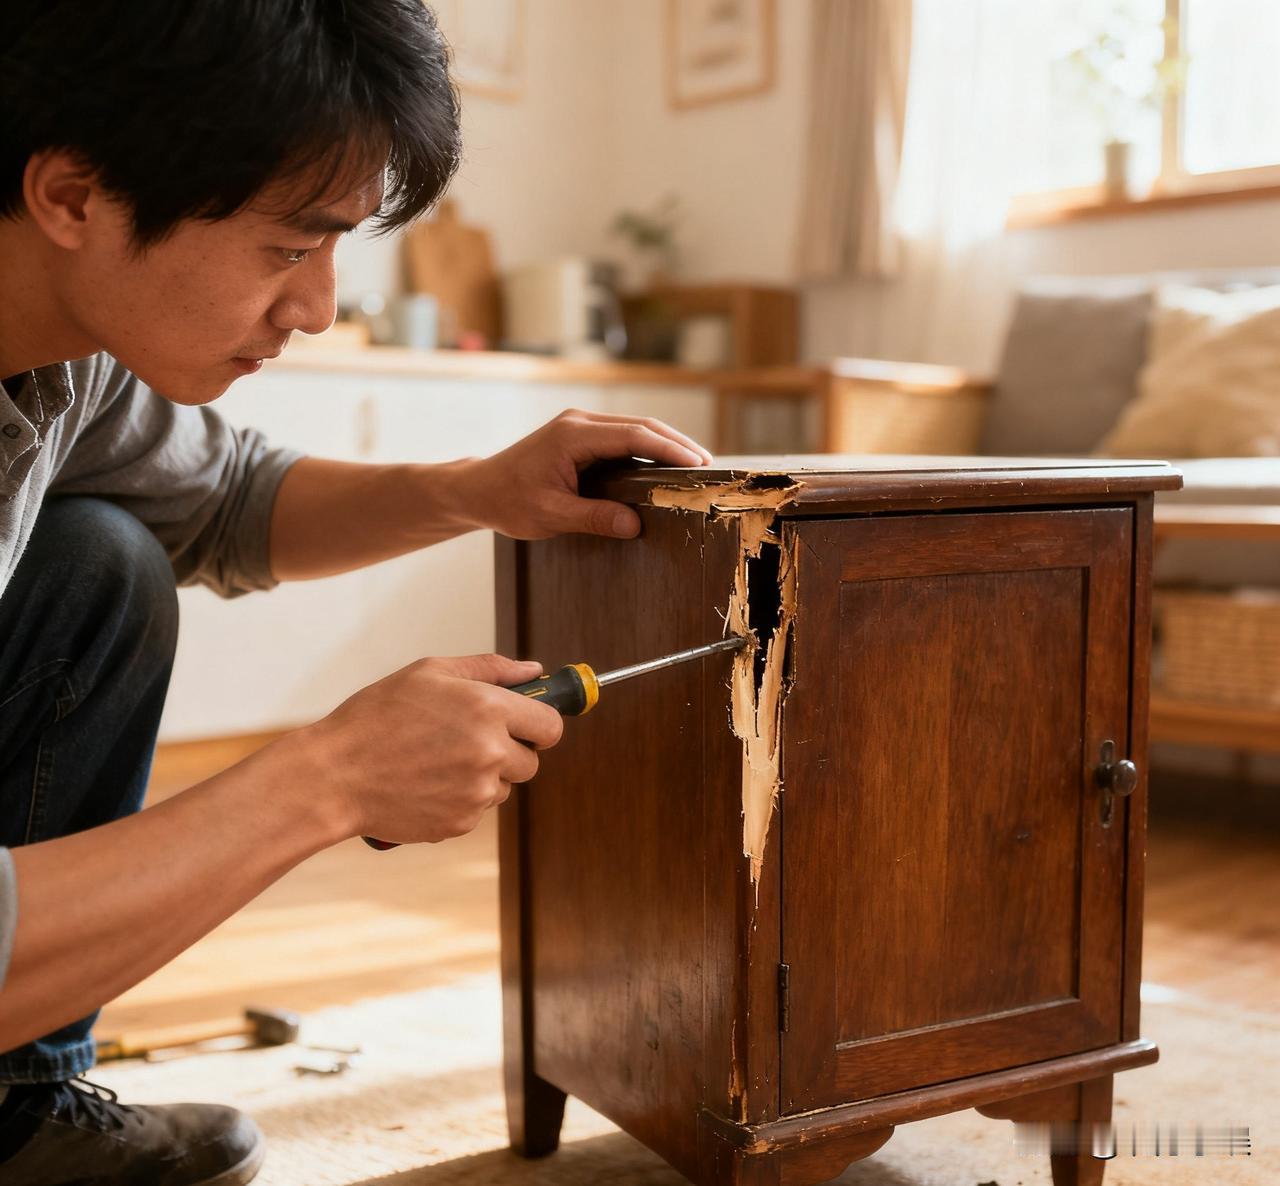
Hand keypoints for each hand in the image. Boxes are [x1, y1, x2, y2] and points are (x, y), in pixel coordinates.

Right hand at [287, 654, 562, 844]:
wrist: (334, 775)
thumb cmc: (376, 717)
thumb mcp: (430, 673)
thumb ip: (490, 669)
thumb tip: (535, 672)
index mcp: (489, 710)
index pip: (551, 726)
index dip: (540, 725)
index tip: (525, 725)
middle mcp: (490, 753)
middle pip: (531, 762)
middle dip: (509, 752)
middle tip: (466, 741)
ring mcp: (477, 793)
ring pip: (502, 787)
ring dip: (483, 777)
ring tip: (436, 761)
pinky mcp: (461, 823)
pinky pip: (477, 810)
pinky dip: (459, 799)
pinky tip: (425, 784)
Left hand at [452, 408, 712, 539]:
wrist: (479, 489)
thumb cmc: (508, 501)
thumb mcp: (550, 515)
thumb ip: (593, 518)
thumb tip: (635, 525)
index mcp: (572, 436)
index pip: (633, 436)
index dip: (669, 448)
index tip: (697, 463)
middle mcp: (578, 422)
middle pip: (640, 425)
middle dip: (676, 443)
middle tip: (707, 465)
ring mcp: (579, 426)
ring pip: (633, 428)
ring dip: (664, 444)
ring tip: (694, 465)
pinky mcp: (580, 436)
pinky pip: (622, 437)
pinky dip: (647, 448)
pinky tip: (663, 465)